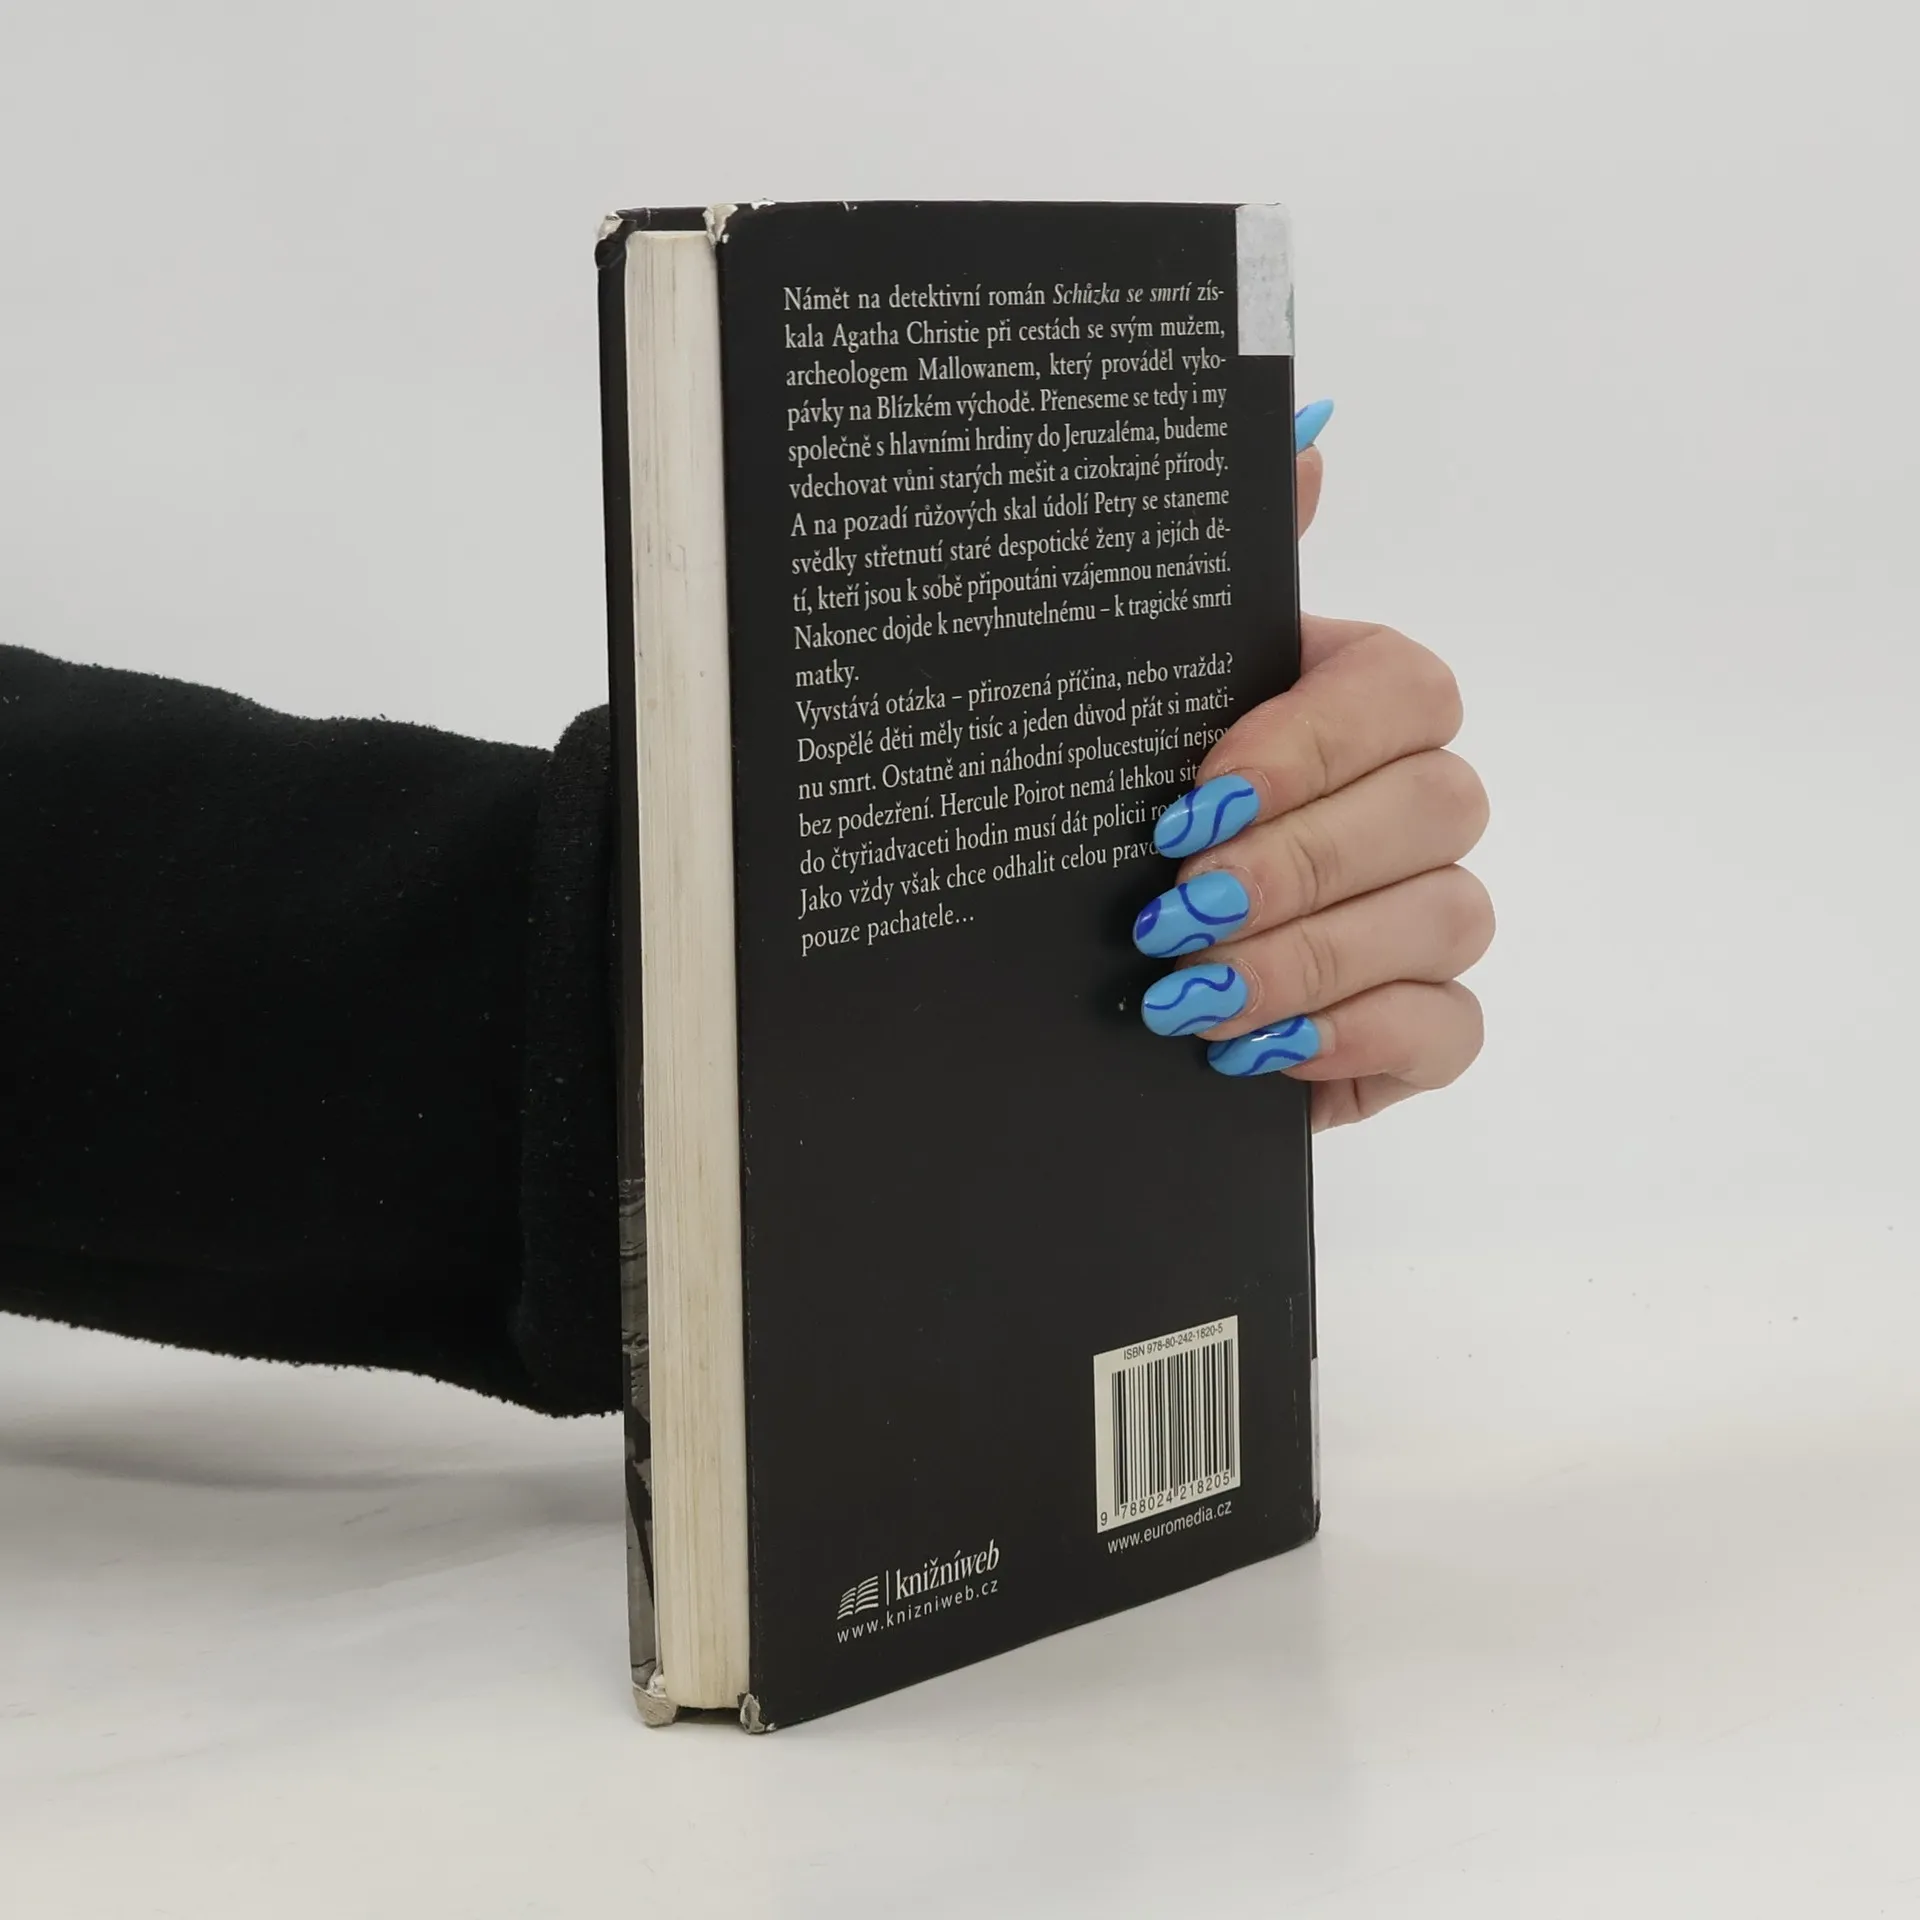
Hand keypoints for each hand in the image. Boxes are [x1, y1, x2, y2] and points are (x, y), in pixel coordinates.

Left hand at [1131, 409, 1492, 1128]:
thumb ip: (1225, 572)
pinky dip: (1359, 1039)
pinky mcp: (1420, 1022)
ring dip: (1311, 960)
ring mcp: (1430, 912)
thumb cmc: (1139, 813)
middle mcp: (1417, 800)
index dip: (1310, 747)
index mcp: (1361, 703)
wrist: (1107, 965)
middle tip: (1173, 911)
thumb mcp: (1154, 689)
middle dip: (1295, 867)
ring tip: (1188, 995)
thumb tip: (1302, 436)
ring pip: (1445, 920)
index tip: (1196, 802)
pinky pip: (1450, 1028)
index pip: (1402, 692)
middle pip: (1433, 810)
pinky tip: (1261, 1050)